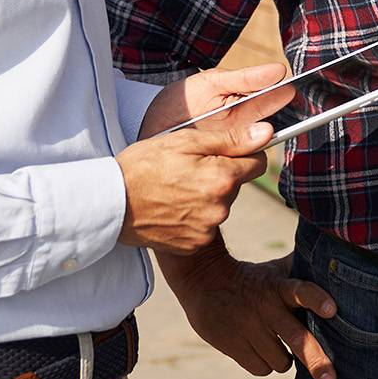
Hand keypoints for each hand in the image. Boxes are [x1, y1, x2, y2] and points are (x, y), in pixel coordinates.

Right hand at [116, 71, 293, 253]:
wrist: (110, 204)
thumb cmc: (143, 166)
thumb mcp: (184, 141)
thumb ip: (230, 139)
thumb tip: (267, 134)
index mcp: (222, 177)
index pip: (257, 163)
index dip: (242, 154)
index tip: (222, 153)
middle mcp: (221, 207)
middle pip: (237, 185)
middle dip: (220, 175)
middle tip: (186, 170)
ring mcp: (208, 229)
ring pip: (220, 206)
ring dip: (206, 197)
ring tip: (175, 189)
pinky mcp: (194, 245)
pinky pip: (205, 226)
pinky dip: (193, 218)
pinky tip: (172, 209)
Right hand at [159, 243, 338, 378]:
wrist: (203, 280)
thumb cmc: (252, 278)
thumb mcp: (276, 270)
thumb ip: (303, 271)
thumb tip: (336, 258)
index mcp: (280, 287)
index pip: (302, 291)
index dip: (317, 300)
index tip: (332, 310)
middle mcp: (267, 308)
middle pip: (296, 338)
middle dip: (316, 359)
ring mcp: (249, 328)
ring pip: (281, 361)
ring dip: (286, 360)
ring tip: (281, 348)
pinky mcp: (233, 345)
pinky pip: (261, 369)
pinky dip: (265, 366)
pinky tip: (262, 352)